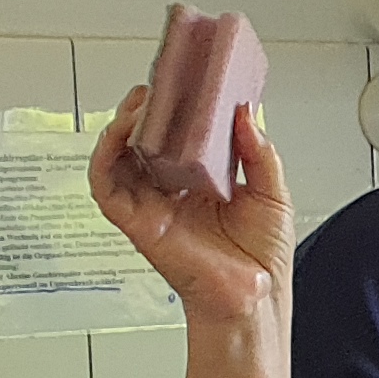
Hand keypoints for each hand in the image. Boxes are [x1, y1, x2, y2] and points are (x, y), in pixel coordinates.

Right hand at [87, 89, 296, 326]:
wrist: (255, 299)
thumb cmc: (262, 258)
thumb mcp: (273, 192)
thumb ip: (259, 152)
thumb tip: (245, 113)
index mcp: (200, 181)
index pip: (177, 135)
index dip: (175, 107)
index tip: (183, 79)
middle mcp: (171, 190)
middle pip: (144, 139)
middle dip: (146, 109)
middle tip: (159, 84)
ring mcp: (150, 204)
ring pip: (118, 155)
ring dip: (122, 124)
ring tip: (140, 102)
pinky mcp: (136, 222)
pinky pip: (105, 185)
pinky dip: (105, 155)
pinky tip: (121, 133)